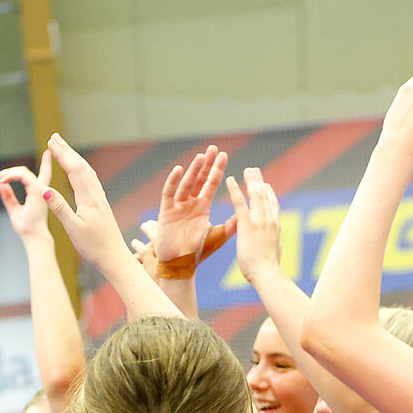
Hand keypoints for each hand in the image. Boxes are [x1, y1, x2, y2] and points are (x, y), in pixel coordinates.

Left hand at [0, 152, 54, 243]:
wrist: (33, 236)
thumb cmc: (26, 228)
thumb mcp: (14, 210)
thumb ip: (9, 197)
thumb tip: (2, 185)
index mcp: (39, 194)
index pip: (45, 175)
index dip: (46, 163)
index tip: (48, 153)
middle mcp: (41, 190)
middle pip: (30, 172)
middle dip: (15, 169)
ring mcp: (40, 189)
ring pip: (23, 171)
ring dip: (8, 173)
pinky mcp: (36, 189)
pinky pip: (22, 175)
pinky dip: (10, 175)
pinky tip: (1, 180)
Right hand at [41, 133, 135, 272]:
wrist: (114, 257)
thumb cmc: (93, 247)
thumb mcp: (73, 228)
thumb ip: (59, 207)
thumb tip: (44, 188)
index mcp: (88, 198)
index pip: (73, 169)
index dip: (62, 154)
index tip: (50, 142)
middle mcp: (96, 195)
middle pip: (81, 166)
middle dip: (67, 150)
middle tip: (54, 137)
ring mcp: (100, 199)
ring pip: (87, 171)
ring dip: (75, 158)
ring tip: (64, 149)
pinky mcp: (101, 204)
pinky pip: (91, 180)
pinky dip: (82, 169)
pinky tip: (80, 171)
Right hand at [153, 145, 233, 272]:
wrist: (181, 264)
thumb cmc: (199, 251)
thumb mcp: (219, 236)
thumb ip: (232, 225)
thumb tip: (247, 214)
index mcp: (202, 207)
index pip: (210, 184)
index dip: (217, 170)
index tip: (224, 155)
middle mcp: (189, 203)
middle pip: (198, 179)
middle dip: (206, 164)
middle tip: (213, 148)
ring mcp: (177, 206)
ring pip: (186, 183)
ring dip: (193, 170)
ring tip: (201, 156)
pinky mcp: (165, 211)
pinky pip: (169, 193)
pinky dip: (173, 181)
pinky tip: (179, 170)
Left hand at [226, 167, 282, 286]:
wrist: (267, 274)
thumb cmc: (269, 270)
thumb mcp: (275, 254)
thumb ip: (276, 245)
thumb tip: (279, 245)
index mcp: (276, 227)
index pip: (273, 206)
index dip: (270, 194)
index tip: (266, 185)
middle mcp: (270, 220)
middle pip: (266, 195)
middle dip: (260, 182)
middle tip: (255, 171)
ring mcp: (260, 221)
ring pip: (256, 194)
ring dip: (251, 180)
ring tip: (246, 170)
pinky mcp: (247, 224)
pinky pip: (240, 202)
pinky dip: (235, 189)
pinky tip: (229, 180)